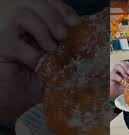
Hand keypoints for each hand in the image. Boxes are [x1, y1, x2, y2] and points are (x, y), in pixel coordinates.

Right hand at [0, 0, 79, 121]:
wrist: (15, 100)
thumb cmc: (38, 79)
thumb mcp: (59, 61)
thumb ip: (69, 47)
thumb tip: (89, 39)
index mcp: (35, 20)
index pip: (48, 2)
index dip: (61, 9)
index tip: (75, 23)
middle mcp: (18, 21)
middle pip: (34, 2)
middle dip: (53, 17)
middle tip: (63, 35)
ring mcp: (5, 31)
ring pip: (22, 13)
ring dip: (42, 29)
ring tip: (52, 48)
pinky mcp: (0, 47)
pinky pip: (15, 42)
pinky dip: (31, 53)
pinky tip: (38, 63)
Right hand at [110, 60, 128, 99]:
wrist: (115, 94)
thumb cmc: (122, 87)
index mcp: (123, 69)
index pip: (126, 63)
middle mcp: (117, 69)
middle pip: (121, 62)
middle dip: (126, 66)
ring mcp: (113, 72)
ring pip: (116, 66)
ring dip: (122, 70)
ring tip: (126, 77)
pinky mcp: (110, 77)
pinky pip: (114, 75)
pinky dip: (119, 78)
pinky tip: (122, 81)